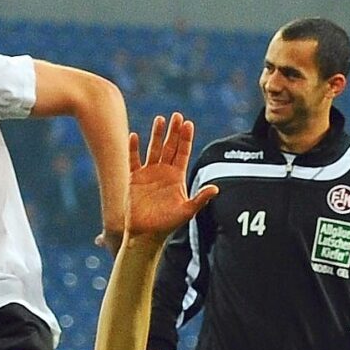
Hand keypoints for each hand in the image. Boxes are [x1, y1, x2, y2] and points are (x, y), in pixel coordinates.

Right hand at [120, 113, 216, 245]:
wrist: (146, 233)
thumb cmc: (168, 224)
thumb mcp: (187, 211)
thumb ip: (200, 199)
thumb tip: (216, 188)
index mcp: (177, 177)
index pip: (183, 153)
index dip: (186, 139)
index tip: (188, 124)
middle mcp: (164, 171)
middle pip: (170, 146)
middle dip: (174, 131)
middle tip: (177, 115)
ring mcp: (149, 173)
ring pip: (153, 149)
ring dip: (157, 135)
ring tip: (160, 119)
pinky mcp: (134, 178)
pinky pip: (133, 159)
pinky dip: (133, 148)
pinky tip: (134, 135)